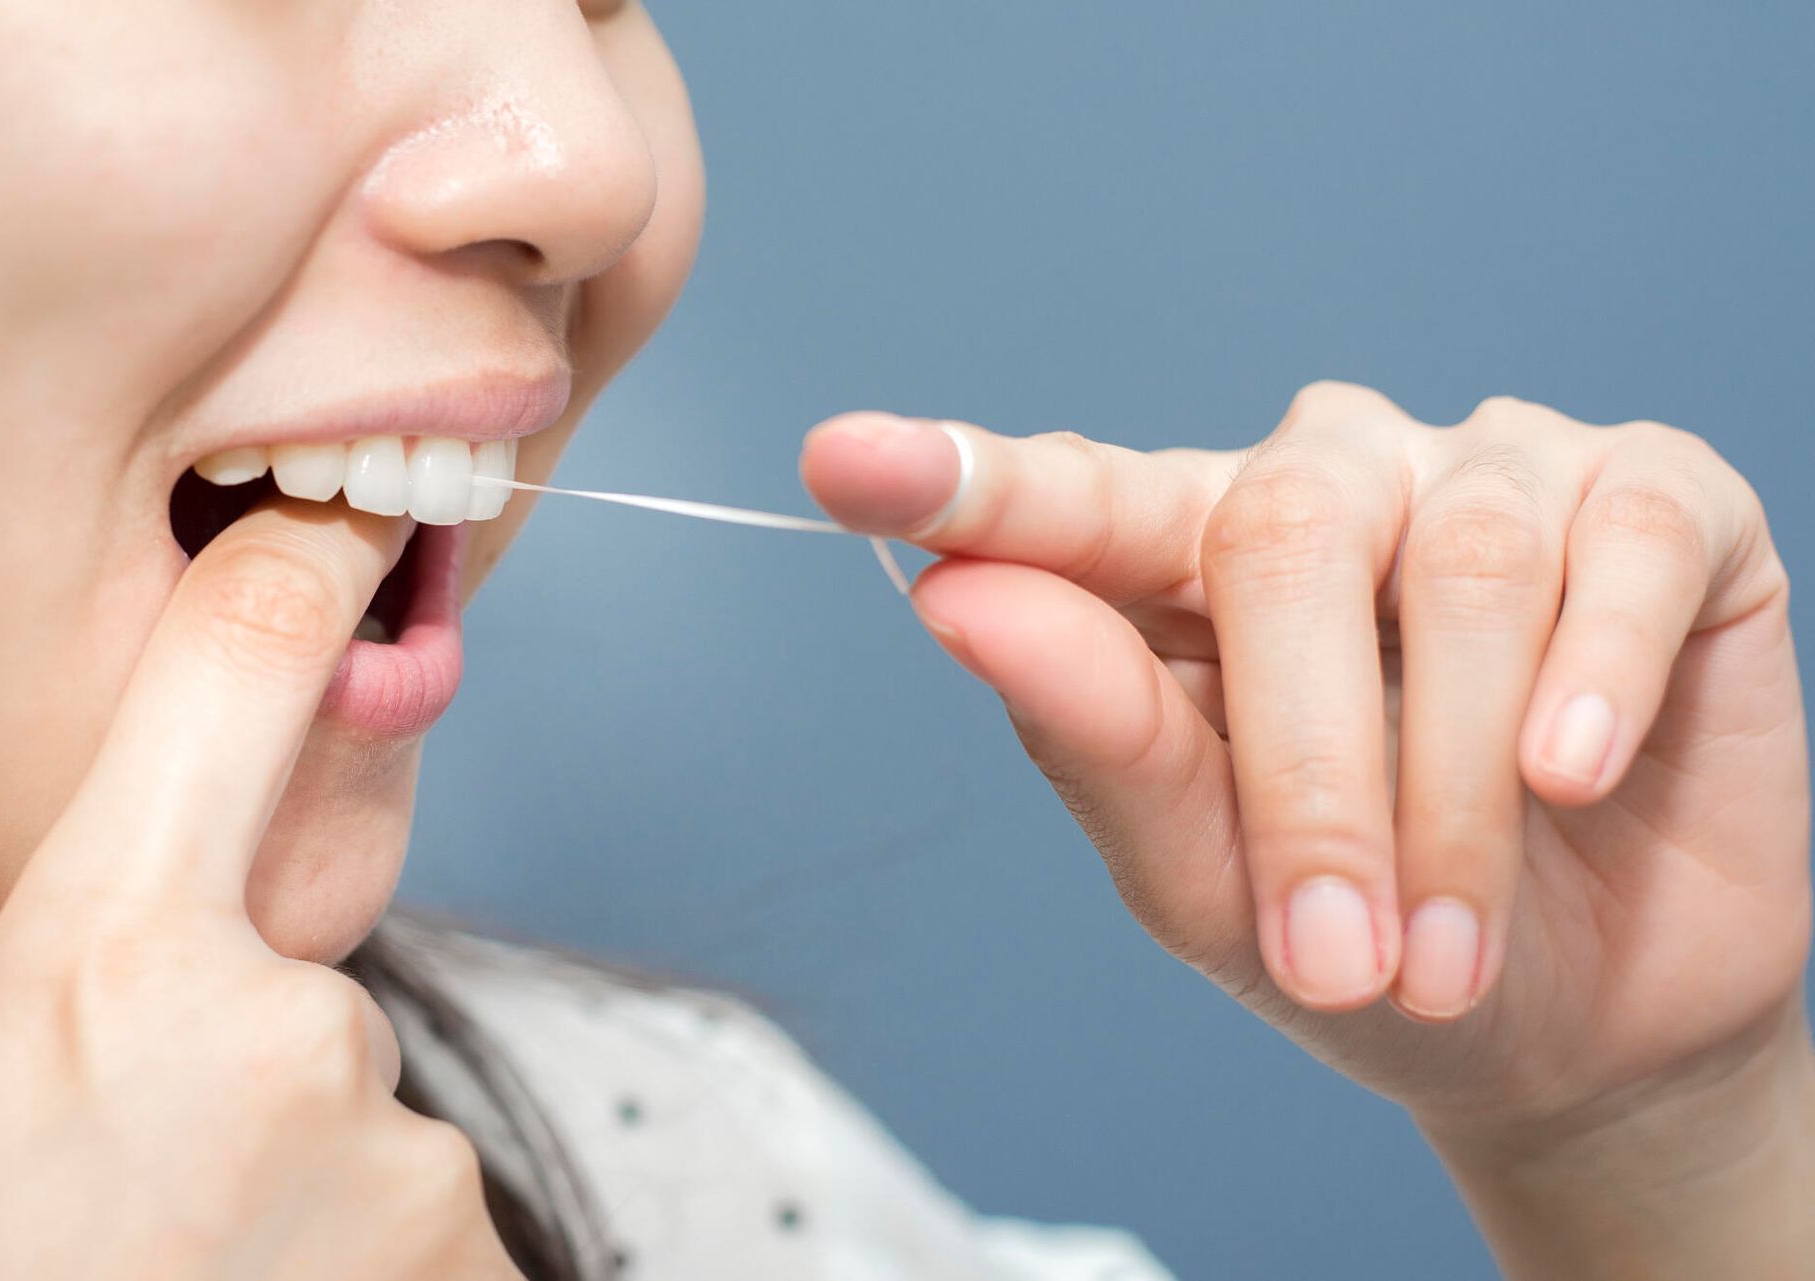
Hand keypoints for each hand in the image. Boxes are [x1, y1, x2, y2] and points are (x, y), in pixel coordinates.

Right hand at [0, 501, 516, 1279]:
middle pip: (318, 990)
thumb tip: (198, 903)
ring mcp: (393, 1157)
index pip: (221, 693)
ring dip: (316, 1197)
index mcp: (92, 969)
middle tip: (162, 1201)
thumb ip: (100, 969)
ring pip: (377, 1130)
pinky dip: (378, 1272)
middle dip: (265, 1077)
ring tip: (207, 1278)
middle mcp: (268, 1032)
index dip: (293, 591)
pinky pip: (435, 1229)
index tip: (343, 526)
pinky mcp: (477, 1262)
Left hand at [803, 383, 1811, 1274]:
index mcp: (1192, 561)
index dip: (963, 477)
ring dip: (1454, 790)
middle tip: (1335, 955)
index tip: (845, 463)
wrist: (1571, 1033)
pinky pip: (1623, 538)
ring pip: (1461, 560)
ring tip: (1450, 948)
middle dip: (1309, 774)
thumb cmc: (1360, 945)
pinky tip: (1578, 775)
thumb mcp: (1205, 879)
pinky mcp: (1657, 499)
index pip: (1071, 496)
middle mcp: (1332, 484)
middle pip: (1278, 538)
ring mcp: (1492, 474)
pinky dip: (1597, 674)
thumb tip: (958, 596)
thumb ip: (1094, 734)